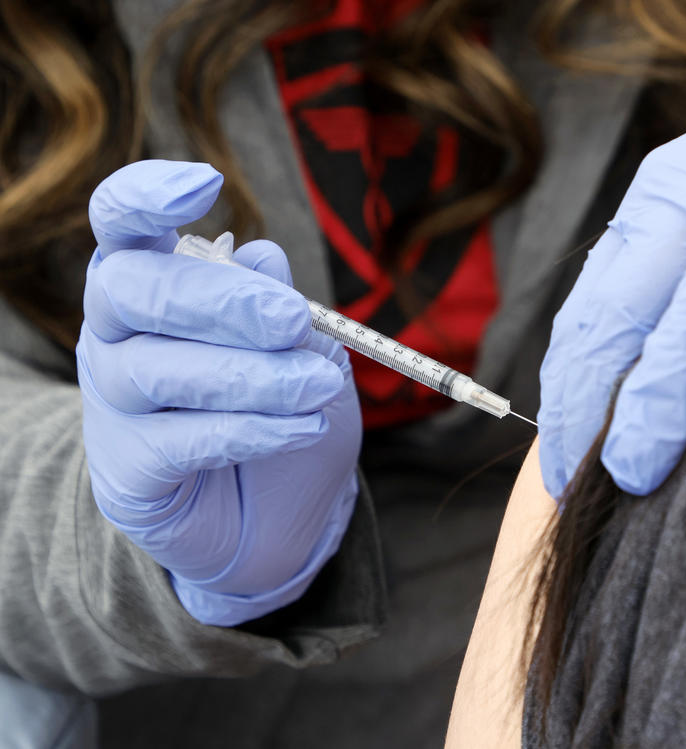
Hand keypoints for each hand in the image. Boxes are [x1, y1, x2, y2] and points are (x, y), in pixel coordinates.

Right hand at [78, 160, 361, 625]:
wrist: (273, 514)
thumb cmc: (282, 411)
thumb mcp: (299, 349)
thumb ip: (278, 302)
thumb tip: (262, 257)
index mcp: (153, 281)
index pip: (119, 221)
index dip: (146, 195)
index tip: (205, 185)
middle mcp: (115, 333)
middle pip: (131, 290)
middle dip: (220, 300)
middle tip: (294, 321)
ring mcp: (112, 403)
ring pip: (157, 371)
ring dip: (252, 375)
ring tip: (320, 385)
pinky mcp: (128, 470)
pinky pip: (180, 441)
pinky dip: (251, 429)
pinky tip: (303, 427)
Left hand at [539, 0, 685, 496]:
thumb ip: (653, 298)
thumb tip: (606, 408)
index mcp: (650, 217)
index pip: (591, 317)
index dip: (569, 398)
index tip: (562, 472)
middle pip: (639, 303)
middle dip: (609, 402)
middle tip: (605, 482)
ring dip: (681, 373)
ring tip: (651, 461)